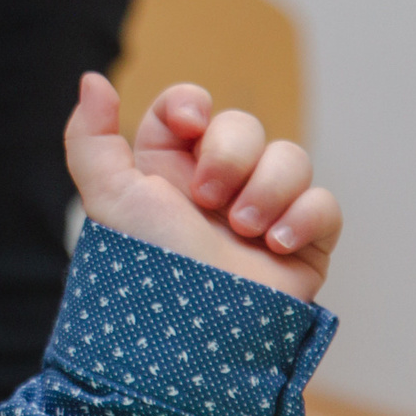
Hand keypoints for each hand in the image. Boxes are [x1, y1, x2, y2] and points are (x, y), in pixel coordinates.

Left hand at [63, 73, 339, 301]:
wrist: (193, 336)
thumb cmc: (146, 266)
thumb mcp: (108, 197)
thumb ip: (91, 136)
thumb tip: (92, 78)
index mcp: (168, 169)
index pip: (190, 107)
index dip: (192, 105)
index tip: (189, 123)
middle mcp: (217, 185)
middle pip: (245, 125)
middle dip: (230, 153)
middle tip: (208, 200)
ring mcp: (263, 212)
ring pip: (291, 157)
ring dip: (267, 189)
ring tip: (241, 230)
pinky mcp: (304, 243)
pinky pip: (324, 203)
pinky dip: (304, 218)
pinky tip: (275, 245)